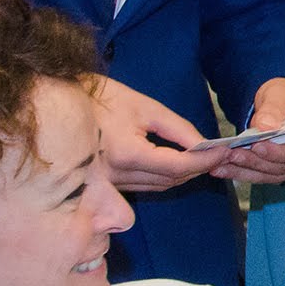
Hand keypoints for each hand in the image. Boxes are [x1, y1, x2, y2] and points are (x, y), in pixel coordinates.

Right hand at [87, 74, 226, 190]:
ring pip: (158, 187)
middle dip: (198, 168)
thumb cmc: (102, 98)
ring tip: (203, 157)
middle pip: (170, 181)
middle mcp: (117, 176)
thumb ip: (177, 128)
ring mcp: (109, 185)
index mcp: (126, 155)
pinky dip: (164, 177)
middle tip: (220, 153)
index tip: (224, 150)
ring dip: (183, 175)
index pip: (176, 167)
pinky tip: (177, 162)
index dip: (204, 160)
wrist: (61, 104)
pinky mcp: (106, 185)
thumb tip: (204, 145)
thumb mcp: (144, 107)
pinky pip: (144, 186)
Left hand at [209, 77, 284, 183]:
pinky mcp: (278, 171)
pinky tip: (222, 169)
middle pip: (284, 167)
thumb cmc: (283, 96)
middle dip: (256, 162)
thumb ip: (273, 109)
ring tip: (221, 164)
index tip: (257, 146)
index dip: (279, 153)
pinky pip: (261, 176)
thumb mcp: (278, 94)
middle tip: (232, 154)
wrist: (277, 102)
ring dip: (244, 171)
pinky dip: (241, 173)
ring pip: (270, 175)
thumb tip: (265, 126)